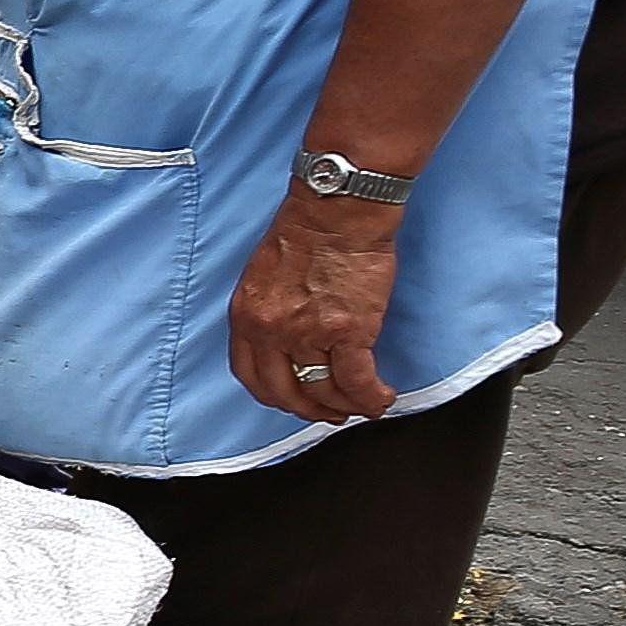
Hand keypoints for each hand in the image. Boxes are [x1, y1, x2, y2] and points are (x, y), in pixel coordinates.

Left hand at [227, 189, 402, 421]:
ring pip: (323, 391)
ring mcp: (307, 333)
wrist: (336, 212)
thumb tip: (283, 343)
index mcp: (245, 316)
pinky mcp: (348, 331)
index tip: (291, 400)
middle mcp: (270, 330)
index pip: (250, 374)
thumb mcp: (261, 277)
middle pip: (283, 391)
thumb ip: (266, 313)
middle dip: (307, 408)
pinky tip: (380, 399)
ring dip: (343, 406)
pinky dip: (371, 397)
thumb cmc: (304, 234)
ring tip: (358, 406)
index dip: (274, 395)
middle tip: (327, 412)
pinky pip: (357, 382)